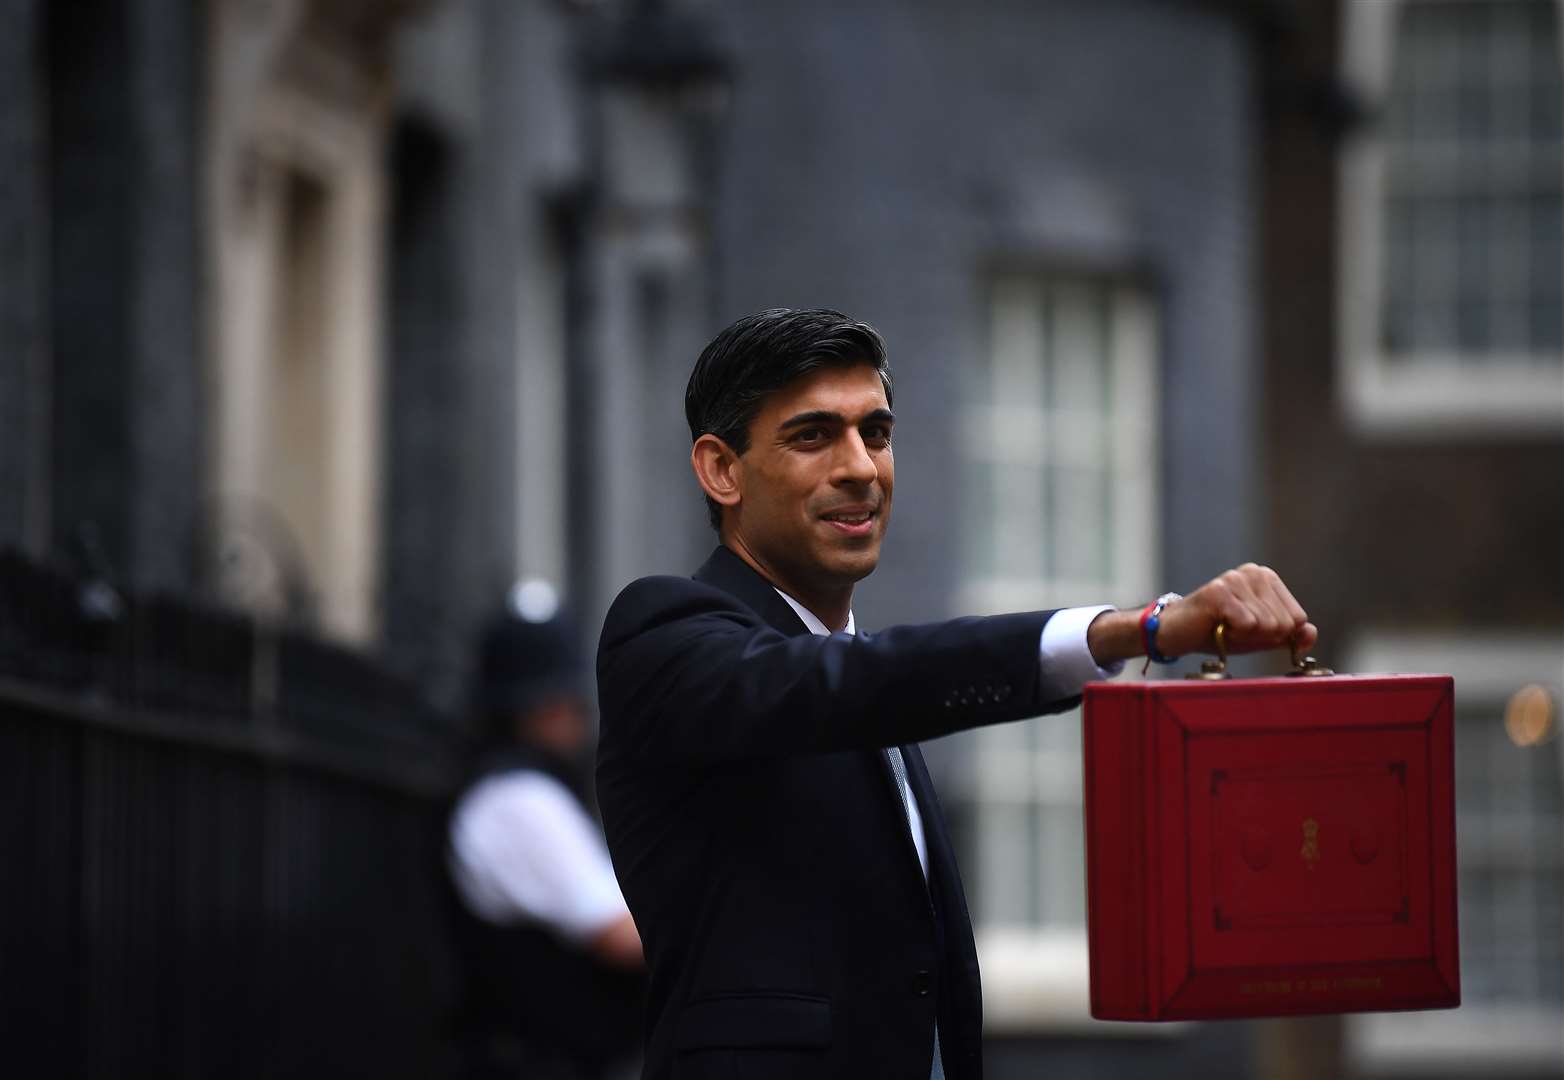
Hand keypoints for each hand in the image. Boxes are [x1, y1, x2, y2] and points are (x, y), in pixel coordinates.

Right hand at [1155, 563, 1315, 657]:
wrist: (1175, 633)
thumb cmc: (1218, 632)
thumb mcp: (1260, 637)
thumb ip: (1288, 636)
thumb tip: (1310, 634)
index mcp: (1267, 578)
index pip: (1298, 619)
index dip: (1275, 636)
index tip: (1249, 629)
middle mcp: (1254, 572)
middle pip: (1284, 624)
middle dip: (1260, 637)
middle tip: (1233, 629)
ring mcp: (1236, 579)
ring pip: (1266, 626)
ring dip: (1244, 637)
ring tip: (1223, 627)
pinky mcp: (1219, 592)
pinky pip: (1247, 625)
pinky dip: (1231, 636)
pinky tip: (1215, 626)